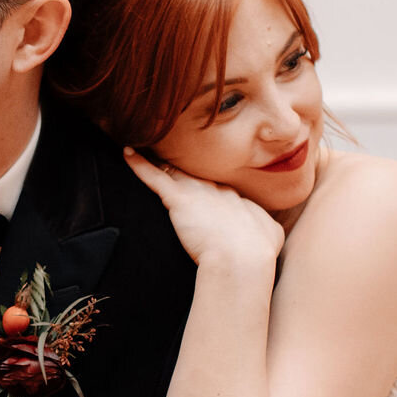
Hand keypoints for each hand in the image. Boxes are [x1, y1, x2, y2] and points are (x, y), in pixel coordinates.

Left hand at [123, 148, 283, 269]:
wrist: (244, 257)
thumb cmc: (258, 252)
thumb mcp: (270, 235)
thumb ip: (265, 228)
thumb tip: (269, 233)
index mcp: (235, 198)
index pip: (215, 184)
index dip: (206, 181)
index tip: (198, 176)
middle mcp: (216, 188)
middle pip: (194, 170)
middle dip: (183, 160)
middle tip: (170, 147)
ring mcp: (196, 191)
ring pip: (173, 167)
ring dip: (159, 156)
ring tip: (145, 140)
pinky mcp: (178, 199)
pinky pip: (154, 177)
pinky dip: (139, 165)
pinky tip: (127, 152)